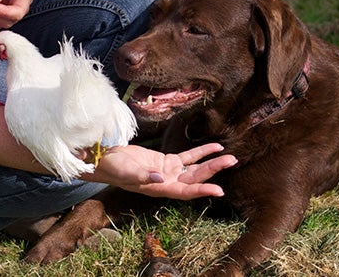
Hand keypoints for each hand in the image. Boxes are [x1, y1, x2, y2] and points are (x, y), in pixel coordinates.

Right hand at [80, 143, 237, 199]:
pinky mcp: (167, 160)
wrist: (105, 159)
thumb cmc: (113, 168)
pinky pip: (188, 157)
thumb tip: (160, 178)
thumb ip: (143, 176)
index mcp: (160, 188)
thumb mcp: (127, 172)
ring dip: (212, 163)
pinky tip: (215, 147)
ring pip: (195, 168)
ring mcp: (169, 171)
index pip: (185, 191)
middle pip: (196, 178)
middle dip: (214, 171)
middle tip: (232, 161)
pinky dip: (202, 152)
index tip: (219, 190)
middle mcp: (168, 182)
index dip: (202, 190)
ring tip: (230, 157)